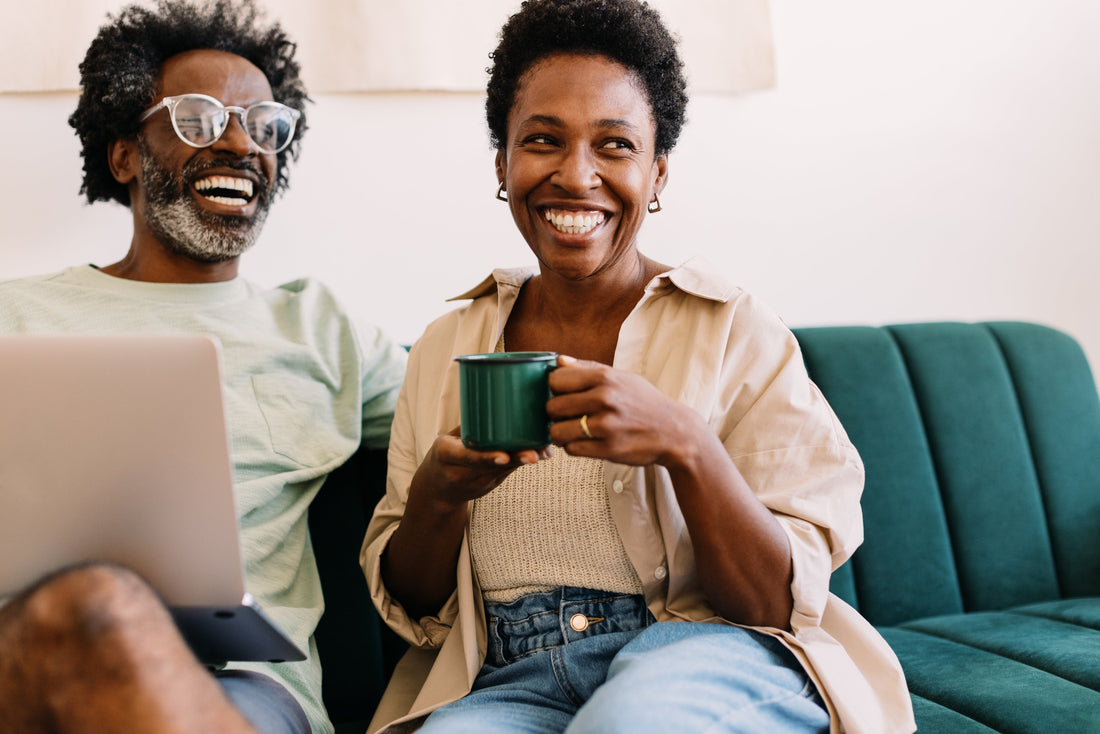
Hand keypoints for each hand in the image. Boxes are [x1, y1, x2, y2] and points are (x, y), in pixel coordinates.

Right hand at [415, 428, 551, 509]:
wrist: (437, 491)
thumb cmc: (444, 455)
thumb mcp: (448, 439)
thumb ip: (470, 425)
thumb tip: (497, 398)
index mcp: (445, 456)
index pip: (466, 457)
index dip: (486, 457)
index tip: (503, 456)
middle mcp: (460, 472)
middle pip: (492, 466)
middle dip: (515, 459)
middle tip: (534, 455)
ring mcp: (477, 482)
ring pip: (505, 470)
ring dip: (525, 459)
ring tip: (544, 450)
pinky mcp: (491, 485)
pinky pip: (509, 471)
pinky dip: (524, 461)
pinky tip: (542, 453)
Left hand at [546, 355, 705, 467]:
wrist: (674, 431)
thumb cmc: (645, 402)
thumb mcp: (622, 378)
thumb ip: (588, 368)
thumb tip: (559, 361)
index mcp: (605, 378)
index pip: (556, 380)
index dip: (554, 388)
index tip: (561, 394)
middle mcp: (604, 399)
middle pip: (553, 407)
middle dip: (554, 413)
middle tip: (565, 415)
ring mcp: (606, 426)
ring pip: (558, 431)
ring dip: (560, 433)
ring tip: (571, 430)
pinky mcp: (608, 449)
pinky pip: (572, 449)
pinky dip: (573, 447)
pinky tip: (583, 441)